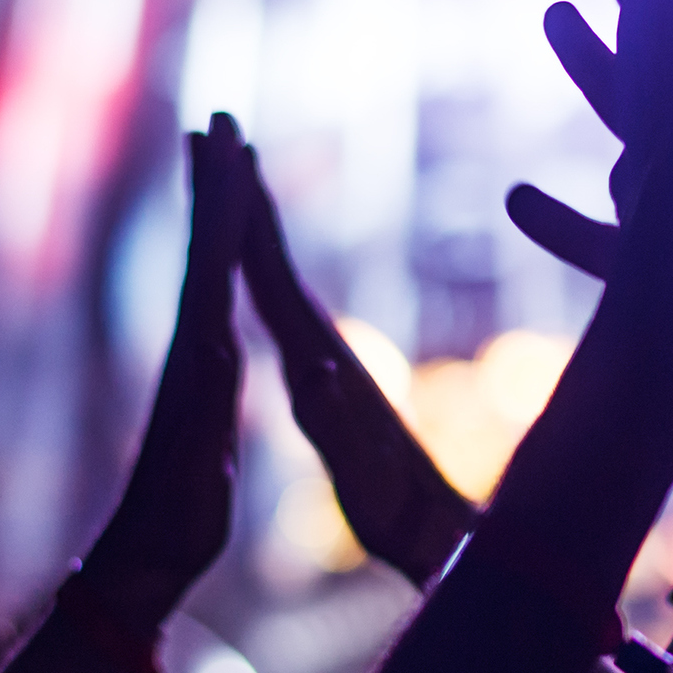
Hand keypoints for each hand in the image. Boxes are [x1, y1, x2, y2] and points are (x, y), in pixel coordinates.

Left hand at [80, 115, 256, 630]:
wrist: (144, 556)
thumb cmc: (178, 518)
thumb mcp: (199, 465)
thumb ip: (209, 406)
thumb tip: (219, 344)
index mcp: (200, 356)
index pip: (214, 262)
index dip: (225, 202)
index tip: (232, 143)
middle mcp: (192, 345)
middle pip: (204, 246)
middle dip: (214, 182)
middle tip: (217, 120)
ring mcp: (193, 360)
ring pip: (204, 267)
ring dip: (214, 212)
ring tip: (220, 166)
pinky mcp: (199, 382)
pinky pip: (212, 303)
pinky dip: (220, 266)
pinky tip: (222, 256)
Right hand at [238, 155, 474, 585]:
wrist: (451, 544)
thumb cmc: (403, 522)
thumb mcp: (363, 479)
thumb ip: (336, 427)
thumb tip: (312, 371)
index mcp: (322, 362)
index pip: (270, 274)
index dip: (243, 215)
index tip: (221, 152)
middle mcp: (329, 350)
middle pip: (277, 258)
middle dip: (246, 195)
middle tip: (220, 128)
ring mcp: (334, 364)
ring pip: (284, 280)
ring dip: (257, 230)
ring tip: (236, 181)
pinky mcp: (339, 387)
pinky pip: (292, 316)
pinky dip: (271, 282)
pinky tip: (264, 280)